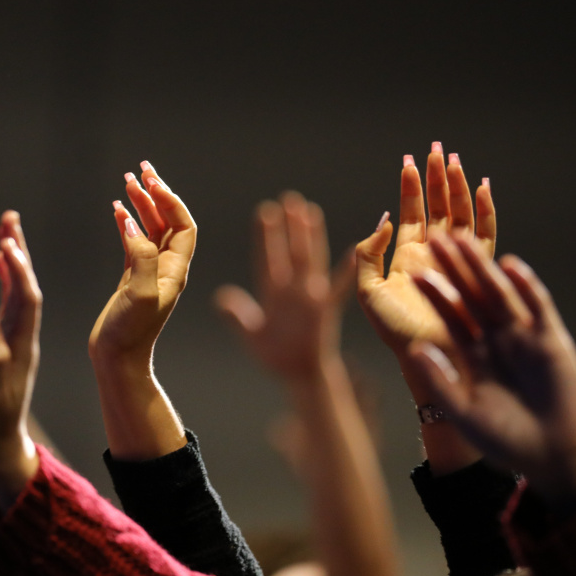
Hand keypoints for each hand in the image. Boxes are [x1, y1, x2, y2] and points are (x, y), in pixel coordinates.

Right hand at [88, 162, 196, 362]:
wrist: (118, 359)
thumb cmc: (130, 332)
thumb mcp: (140, 294)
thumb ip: (142, 258)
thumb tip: (133, 225)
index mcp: (176, 270)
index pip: (183, 225)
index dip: (170, 201)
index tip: (151, 182)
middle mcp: (167, 268)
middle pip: (169, 220)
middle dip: (157, 193)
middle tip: (142, 169)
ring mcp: (149, 272)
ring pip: (150, 228)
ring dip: (141, 204)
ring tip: (127, 181)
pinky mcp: (132, 278)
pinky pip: (134, 241)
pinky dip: (127, 222)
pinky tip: (117, 209)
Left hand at [215, 192, 353, 381]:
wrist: (301, 376)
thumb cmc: (277, 357)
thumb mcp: (251, 335)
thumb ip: (236, 316)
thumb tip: (221, 296)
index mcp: (274, 294)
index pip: (268, 258)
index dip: (266, 236)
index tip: (264, 211)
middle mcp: (293, 291)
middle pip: (290, 251)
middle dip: (289, 226)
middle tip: (288, 198)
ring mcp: (311, 298)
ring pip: (310, 261)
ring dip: (310, 237)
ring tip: (309, 211)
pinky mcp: (326, 311)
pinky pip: (339, 288)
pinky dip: (346, 271)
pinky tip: (354, 251)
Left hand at [356, 144, 494, 353]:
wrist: (427, 357)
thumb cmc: (395, 332)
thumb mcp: (367, 291)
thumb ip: (367, 255)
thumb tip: (384, 219)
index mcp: (407, 255)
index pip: (410, 212)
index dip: (410, 187)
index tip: (408, 160)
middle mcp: (434, 253)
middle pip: (437, 206)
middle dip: (436, 177)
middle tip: (435, 149)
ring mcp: (456, 259)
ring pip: (460, 214)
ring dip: (458, 187)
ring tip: (454, 160)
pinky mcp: (477, 270)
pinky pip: (485, 234)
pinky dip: (486, 211)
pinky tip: (483, 189)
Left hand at [407, 235, 575, 509]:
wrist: (552, 455)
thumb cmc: (505, 440)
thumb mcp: (465, 412)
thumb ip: (441, 381)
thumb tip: (413, 350)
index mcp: (471, 352)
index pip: (448, 314)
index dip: (433, 291)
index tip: (412, 270)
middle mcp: (495, 338)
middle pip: (471, 295)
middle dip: (454, 267)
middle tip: (435, 235)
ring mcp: (523, 336)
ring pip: (500, 293)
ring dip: (483, 267)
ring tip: (465, 239)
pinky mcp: (550, 339)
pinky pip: (536, 307)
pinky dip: (525, 286)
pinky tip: (509, 264)